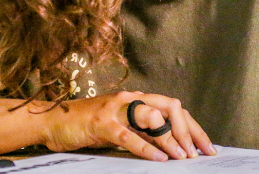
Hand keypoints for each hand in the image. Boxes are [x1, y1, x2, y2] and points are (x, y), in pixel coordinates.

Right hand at [41, 91, 216, 160]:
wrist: (52, 121)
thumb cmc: (87, 126)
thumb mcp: (120, 127)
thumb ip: (143, 132)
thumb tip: (172, 147)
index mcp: (137, 100)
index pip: (174, 108)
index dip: (193, 127)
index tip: (206, 146)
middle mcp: (130, 100)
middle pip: (171, 108)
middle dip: (188, 130)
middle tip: (198, 153)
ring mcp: (116, 109)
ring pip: (152, 118)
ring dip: (171, 138)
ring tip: (183, 156)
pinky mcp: (102, 124)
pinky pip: (129, 136)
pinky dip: (146, 148)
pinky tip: (159, 159)